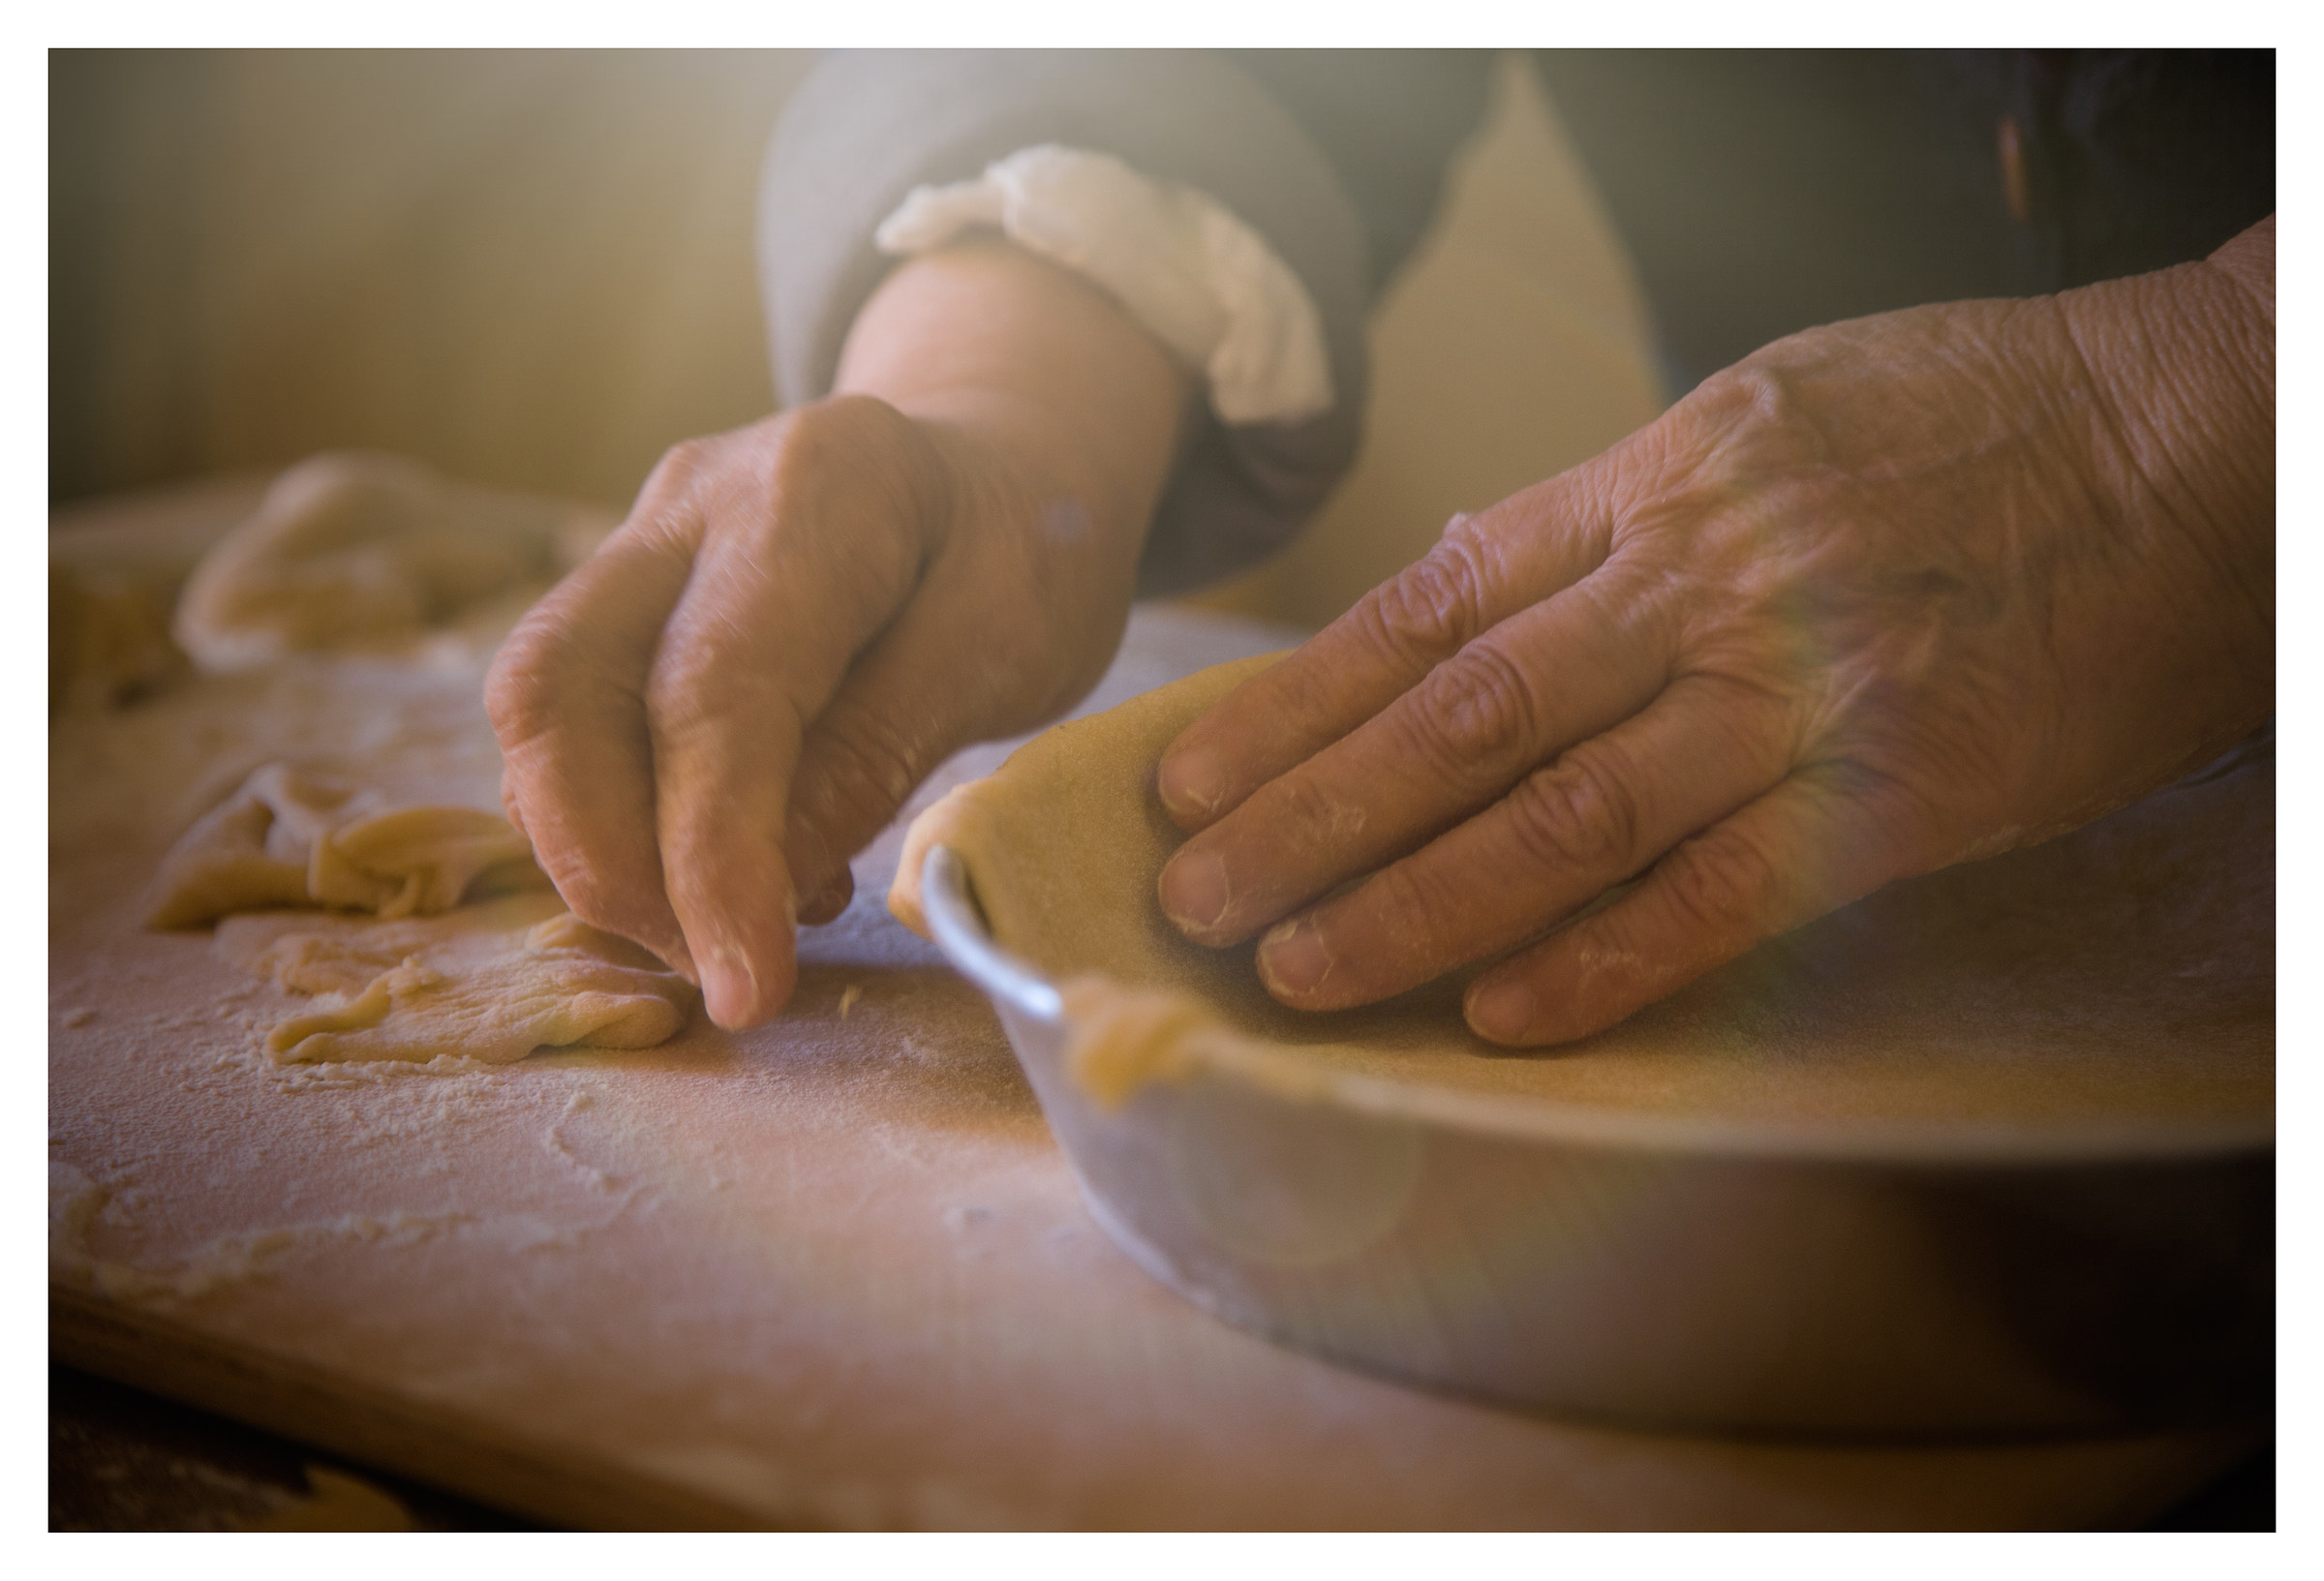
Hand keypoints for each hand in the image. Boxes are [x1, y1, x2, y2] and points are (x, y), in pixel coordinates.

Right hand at [488, 242, 1185, 1026]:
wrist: (1002, 473)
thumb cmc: (1025, 556)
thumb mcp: (1006, 650)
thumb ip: (878, 753)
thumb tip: (760, 891)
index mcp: (816, 487)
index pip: (715, 691)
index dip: (712, 855)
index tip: (743, 990)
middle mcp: (692, 499)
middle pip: (560, 690)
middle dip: (611, 864)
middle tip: (716, 975)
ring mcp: (638, 541)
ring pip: (539, 713)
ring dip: (604, 855)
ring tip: (733, 934)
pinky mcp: (621, 599)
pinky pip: (572, 726)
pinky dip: (622, 827)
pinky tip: (731, 880)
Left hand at [1155, 220, 2273, 1046]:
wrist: (2199, 447)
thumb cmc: (1974, 424)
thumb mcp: (1767, 413)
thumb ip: (1610, 513)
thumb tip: (1459, 595)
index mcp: (1657, 483)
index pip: (1428, 607)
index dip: (1298, 702)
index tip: (1193, 775)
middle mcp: (1704, 583)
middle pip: (1460, 717)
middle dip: (1311, 815)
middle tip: (1196, 896)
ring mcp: (1802, 690)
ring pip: (1563, 813)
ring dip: (1415, 902)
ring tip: (1298, 971)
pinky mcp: (1904, 793)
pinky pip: (1726, 892)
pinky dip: (1607, 958)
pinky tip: (1501, 1017)